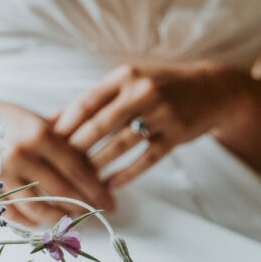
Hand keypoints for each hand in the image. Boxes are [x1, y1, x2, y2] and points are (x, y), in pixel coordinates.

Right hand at [0, 103, 114, 227]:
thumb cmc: (12, 122)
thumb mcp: (41, 122)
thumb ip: (69, 141)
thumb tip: (102, 168)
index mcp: (39, 134)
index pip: (76, 169)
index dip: (95, 190)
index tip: (109, 203)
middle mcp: (20, 154)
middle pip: (60, 191)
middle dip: (82, 207)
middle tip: (95, 215)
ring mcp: (1, 173)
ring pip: (38, 208)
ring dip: (59, 218)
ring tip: (72, 220)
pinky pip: (14, 214)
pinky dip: (32, 221)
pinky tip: (45, 221)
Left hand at [53, 63, 247, 188]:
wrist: (213, 89)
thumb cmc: (159, 86)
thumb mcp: (127, 83)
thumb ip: (93, 100)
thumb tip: (51, 120)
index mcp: (125, 76)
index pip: (86, 103)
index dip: (64, 126)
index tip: (47, 144)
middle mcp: (143, 91)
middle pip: (99, 126)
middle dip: (75, 149)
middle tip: (56, 167)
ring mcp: (162, 114)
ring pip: (120, 145)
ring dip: (97, 165)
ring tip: (78, 181)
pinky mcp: (177, 135)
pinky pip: (146, 159)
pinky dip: (125, 174)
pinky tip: (109, 185)